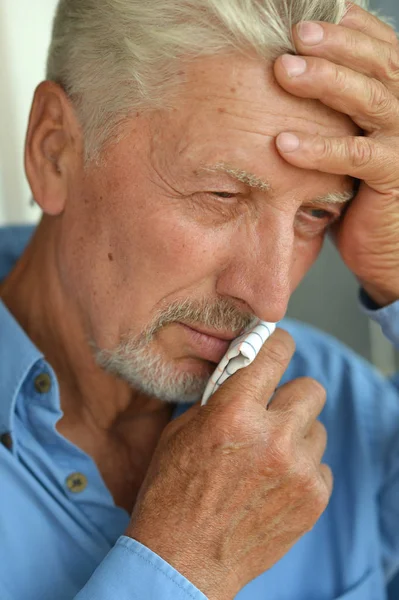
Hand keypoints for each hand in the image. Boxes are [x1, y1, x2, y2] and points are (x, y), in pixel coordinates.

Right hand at [126, 329, 331, 599]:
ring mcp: (298, 470)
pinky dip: (302, 468)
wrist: (181, 559)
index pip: (276, 352)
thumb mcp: (183, 429)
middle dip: (290, 395)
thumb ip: (222, 396)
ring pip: (316, 428)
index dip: (277, 344)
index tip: (276, 347)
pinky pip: (321, 465)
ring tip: (269, 455)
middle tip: (272, 410)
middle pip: (311, 388)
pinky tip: (274, 482)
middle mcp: (273, 437)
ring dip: (296, 434)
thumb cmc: (172, 492)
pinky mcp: (313, 499)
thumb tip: (247, 369)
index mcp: (234, 412)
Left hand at [273, 4, 398, 306]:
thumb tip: (289, 63)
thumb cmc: (359, 185)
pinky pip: (356, 156)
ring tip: (285, 71)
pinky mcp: (394, 175)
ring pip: (369, 98)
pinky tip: (283, 144)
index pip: (377, 45)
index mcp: (397, 92)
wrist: (386, 241)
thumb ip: (335, 102)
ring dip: (326, 81)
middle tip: (295, 33)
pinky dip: (319, 148)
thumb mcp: (348, 134)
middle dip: (334, 43)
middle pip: (377, 62)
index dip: (346, 26)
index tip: (304, 11)